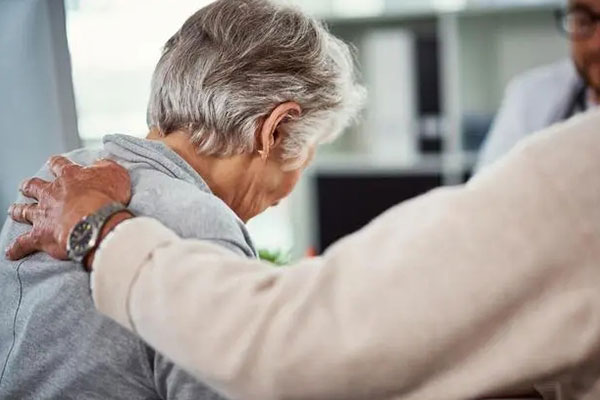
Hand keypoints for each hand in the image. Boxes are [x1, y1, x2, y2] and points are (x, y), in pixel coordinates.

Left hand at [5, 156, 131, 260]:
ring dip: (18, 211)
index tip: (54, 163)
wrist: (97, 223)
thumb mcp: (115, 173)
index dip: (56, 163)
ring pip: (24, 211)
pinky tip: (10, 252)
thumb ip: (105, 166)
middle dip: (29, 186)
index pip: (59, 165)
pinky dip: (16, 248)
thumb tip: (99, 163)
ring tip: (13, 211)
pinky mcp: (40, 235)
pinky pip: (23, 243)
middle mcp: (51, 194)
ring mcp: (43, 214)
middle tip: (26, 187)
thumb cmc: (107, 198)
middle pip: (34, 186)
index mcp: (69, 177)